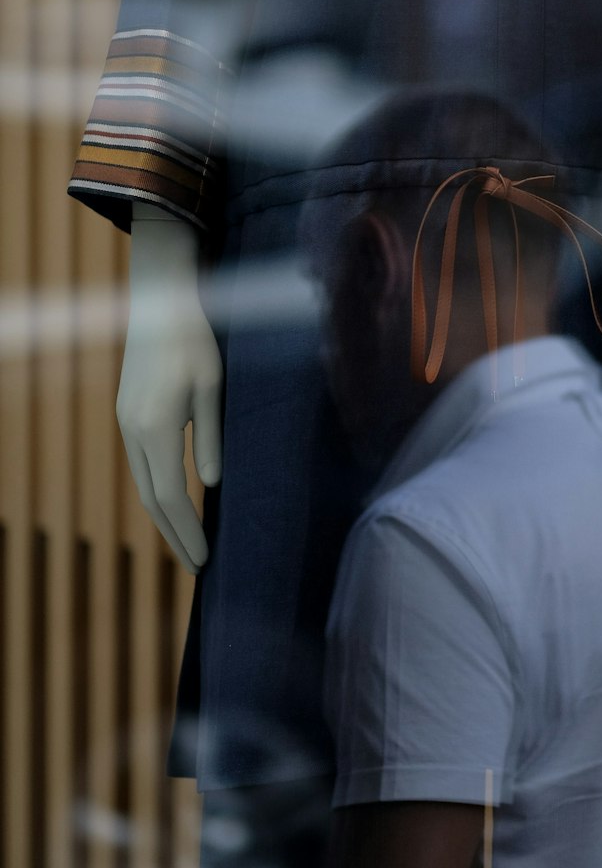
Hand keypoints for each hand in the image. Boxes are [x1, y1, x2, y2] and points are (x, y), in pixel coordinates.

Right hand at [117, 209, 221, 572]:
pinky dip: (157, 492)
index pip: (169, 497)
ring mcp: (126, 423)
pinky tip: (174, 502)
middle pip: (150, 499)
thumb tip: (210, 486)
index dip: (186, 531)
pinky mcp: (128, 413)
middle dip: (174, 535)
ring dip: (164, 517)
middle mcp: (132, 432)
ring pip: (142, 484)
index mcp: (154, 428)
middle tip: (197, 567)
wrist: (161, 301)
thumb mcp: (211, 388)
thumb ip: (209, 438)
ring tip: (187, 543)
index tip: (204, 560)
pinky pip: (142, 465)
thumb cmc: (194, 340)